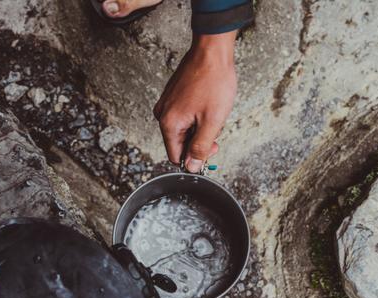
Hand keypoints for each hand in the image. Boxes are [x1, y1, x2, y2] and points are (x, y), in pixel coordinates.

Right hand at [153, 31, 237, 172]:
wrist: (211, 51)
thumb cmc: (213, 81)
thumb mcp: (212, 121)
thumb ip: (201, 147)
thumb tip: (192, 166)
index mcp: (168, 123)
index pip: (176, 157)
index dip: (195, 157)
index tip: (211, 146)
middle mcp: (162, 114)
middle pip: (179, 143)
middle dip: (199, 140)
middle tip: (215, 127)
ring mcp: (166, 104)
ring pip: (183, 130)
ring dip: (199, 127)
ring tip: (212, 111)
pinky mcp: (172, 97)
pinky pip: (183, 117)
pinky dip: (196, 116)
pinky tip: (207, 104)